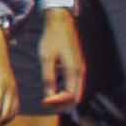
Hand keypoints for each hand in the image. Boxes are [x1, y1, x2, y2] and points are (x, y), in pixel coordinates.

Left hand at [35, 0, 87, 116]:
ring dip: (64, 98)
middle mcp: (81, 72)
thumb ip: (48, 78)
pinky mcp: (78, 66)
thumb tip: (48, 96)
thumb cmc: (52, 38)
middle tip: (46, 103)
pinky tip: (55, 90)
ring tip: (49, 99)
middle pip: (76, 97)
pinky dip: (67, 91)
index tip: (44, 101)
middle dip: (62, 103)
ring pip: (76, 91)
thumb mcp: (46, 58)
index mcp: (73, 71)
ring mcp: (81, 69)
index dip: (58, 102)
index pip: (70, 96)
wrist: (61, 21)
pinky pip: (75, 84)